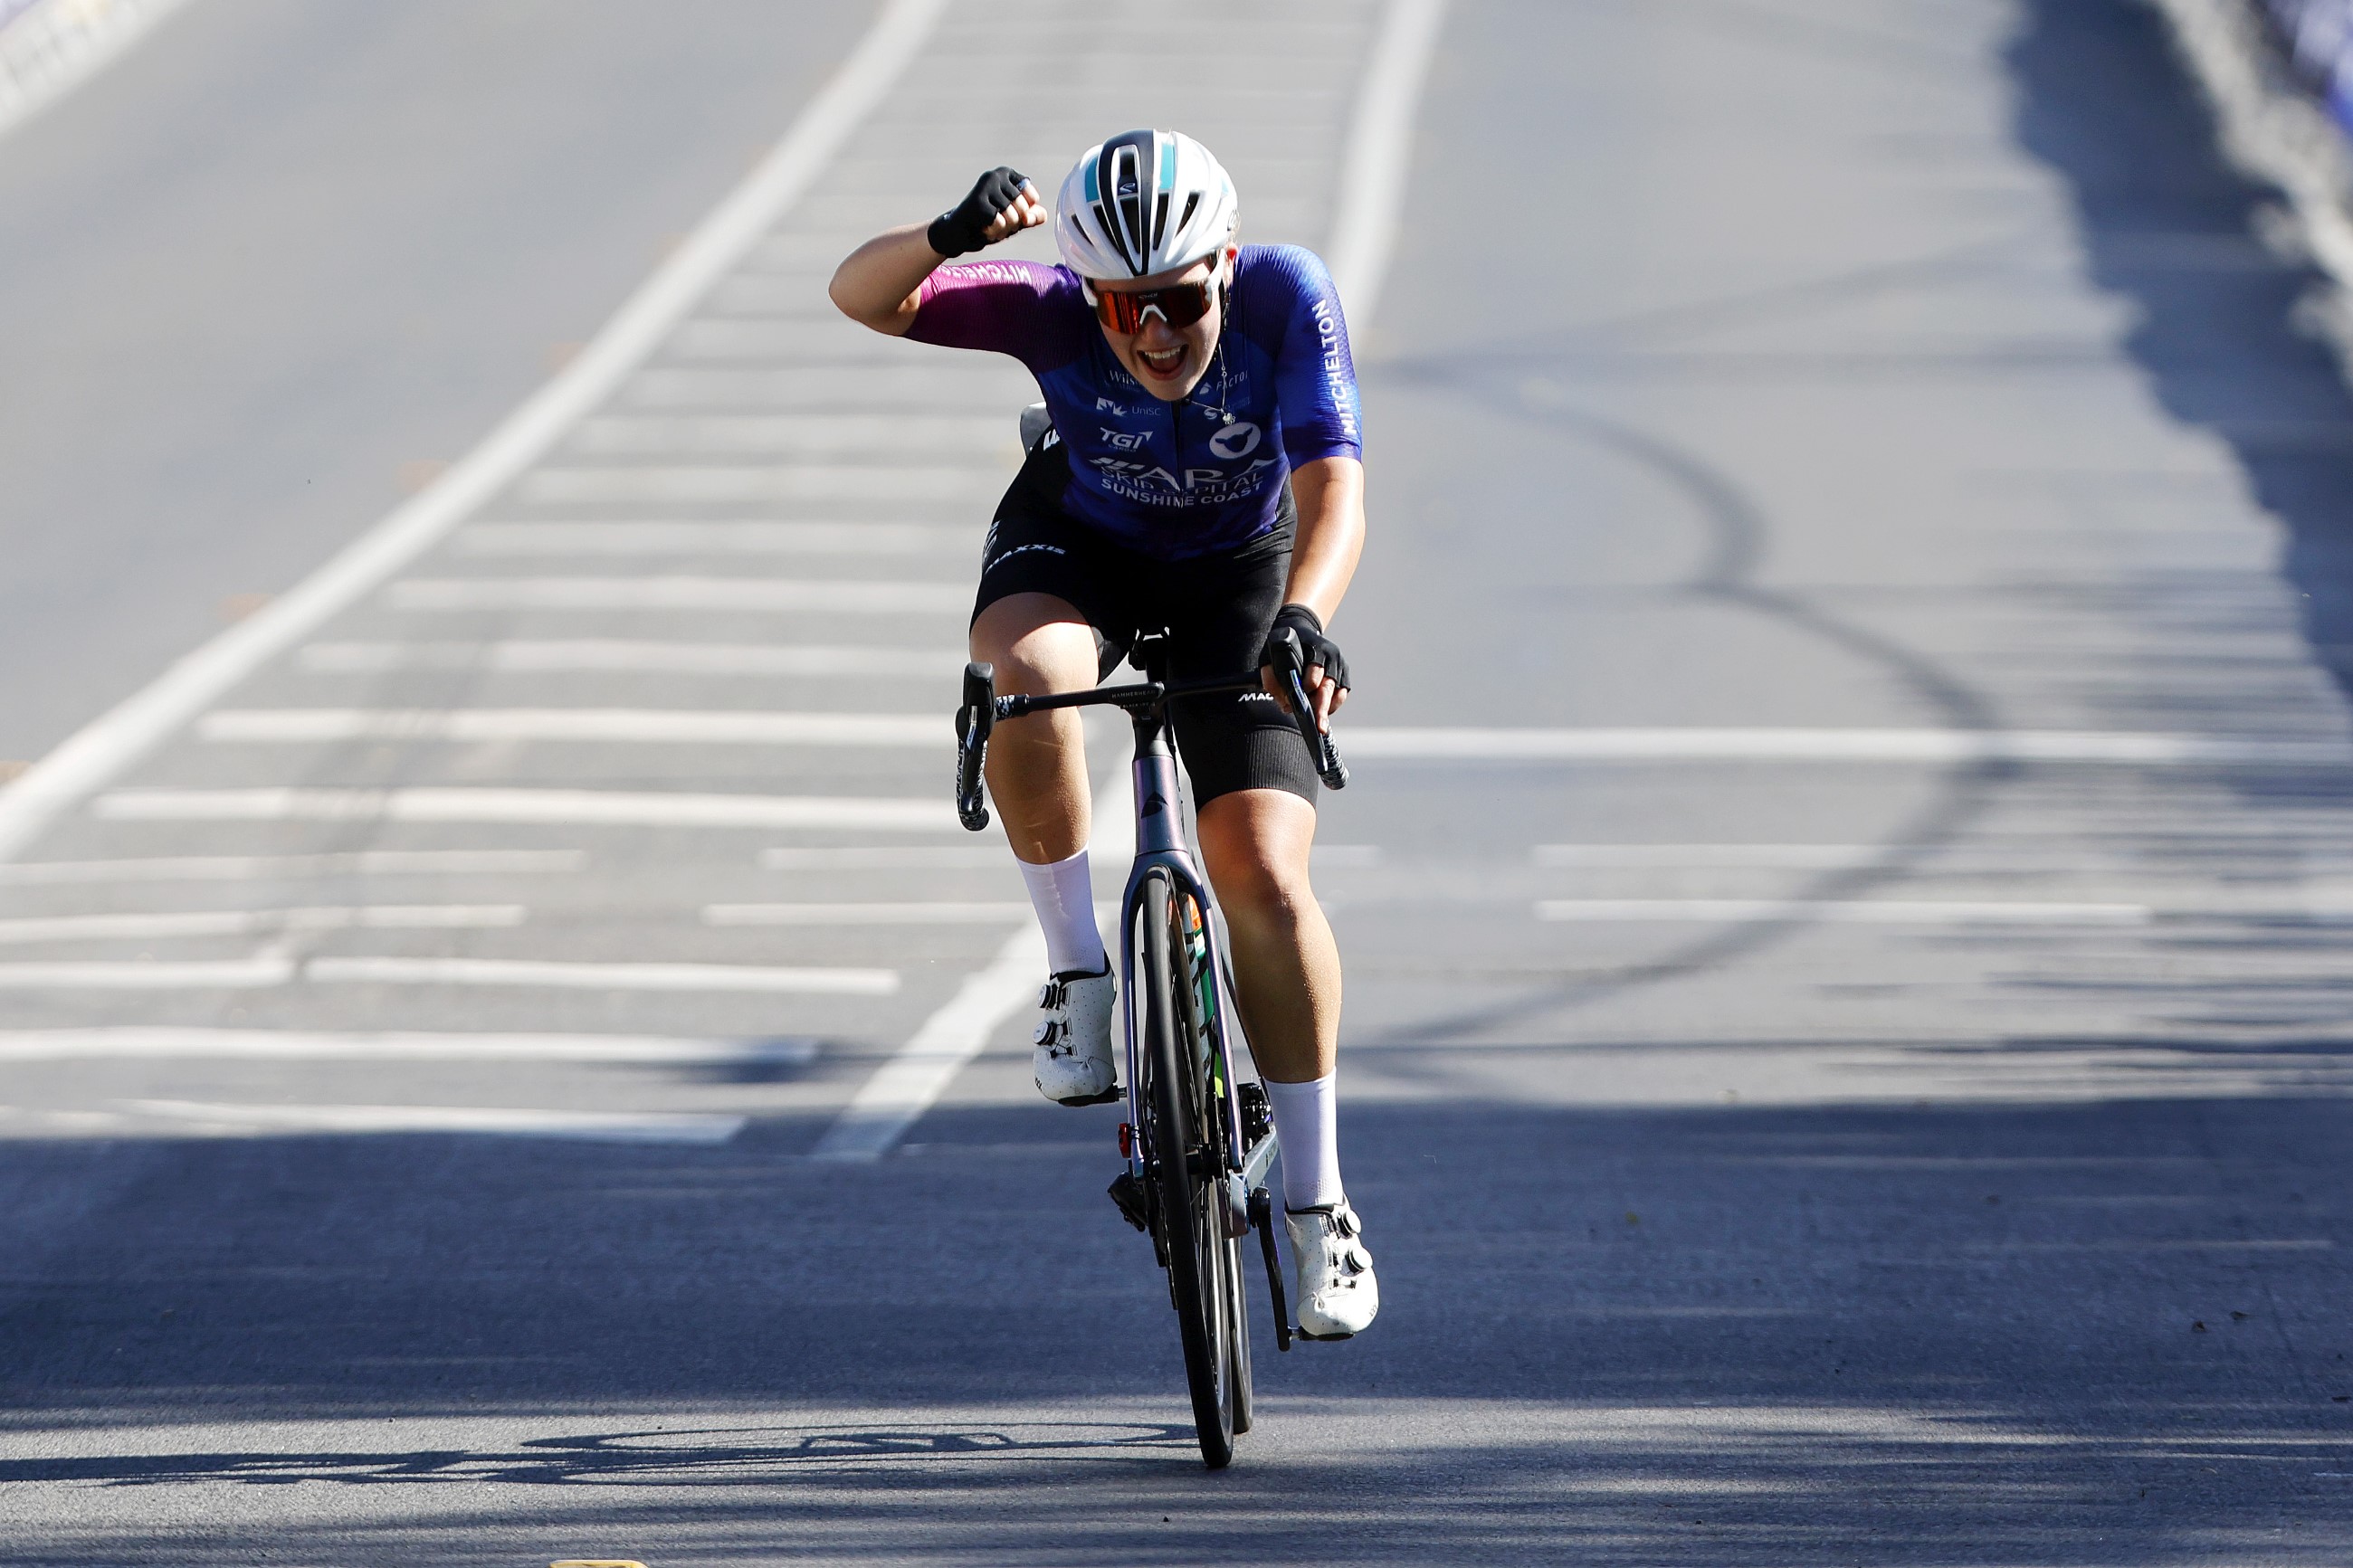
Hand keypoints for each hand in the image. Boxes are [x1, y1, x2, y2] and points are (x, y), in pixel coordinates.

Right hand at [928, 167, 1046, 257]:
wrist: (958, 232)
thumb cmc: (989, 222)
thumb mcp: (1015, 219)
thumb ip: (1032, 216)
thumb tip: (1035, 217)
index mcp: (1006, 174)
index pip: (1032, 197)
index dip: (1026, 213)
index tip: (1009, 213)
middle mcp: (995, 175)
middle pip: (1023, 207)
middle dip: (1014, 223)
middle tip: (997, 221)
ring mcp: (985, 187)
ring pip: (1013, 215)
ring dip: (1004, 229)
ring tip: (990, 225)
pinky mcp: (977, 203)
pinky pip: (1000, 223)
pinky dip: (994, 232)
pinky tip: (982, 228)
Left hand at [1261, 603, 1350, 733]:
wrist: (1299, 628)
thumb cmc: (1284, 646)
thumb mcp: (1269, 656)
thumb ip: (1270, 677)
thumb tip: (1284, 702)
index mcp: (1314, 648)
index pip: (1315, 672)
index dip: (1306, 689)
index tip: (1295, 701)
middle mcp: (1331, 656)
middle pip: (1329, 686)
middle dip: (1322, 708)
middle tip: (1319, 728)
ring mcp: (1339, 664)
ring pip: (1338, 693)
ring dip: (1327, 709)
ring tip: (1317, 723)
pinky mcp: (1344, 672)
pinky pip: (1341, 694)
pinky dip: (1333, 705)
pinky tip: (1322, 713)